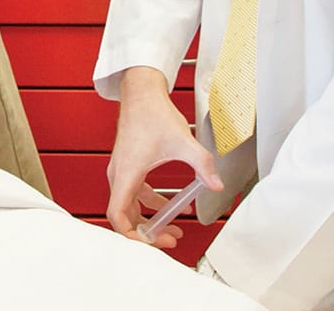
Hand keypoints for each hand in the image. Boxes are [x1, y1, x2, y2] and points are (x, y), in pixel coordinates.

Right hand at [106, 68, 220, 248]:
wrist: (142, 93)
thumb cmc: (152, 113)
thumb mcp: (182, 141)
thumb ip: (201, 165)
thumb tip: (216, 185)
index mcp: (127, 173)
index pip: (117, 215)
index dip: (132, 234)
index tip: (152, 241)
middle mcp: (119, 175)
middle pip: (124, 216)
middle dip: (147, 232)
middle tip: (171, 239)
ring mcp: (122, 171)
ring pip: (129, 206)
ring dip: (150, 219)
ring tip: (174, 228)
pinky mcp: (128, 166)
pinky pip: (135, 194)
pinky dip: (151, 204)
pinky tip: (173, 204)